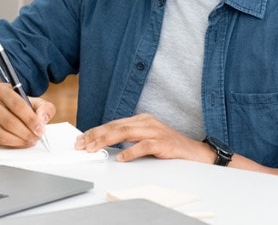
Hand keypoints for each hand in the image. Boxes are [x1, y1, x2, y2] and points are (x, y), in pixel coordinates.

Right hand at [0, 82, 55, 147]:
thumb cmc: (17, 104)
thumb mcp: (33, 100)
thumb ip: (44, 107)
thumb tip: (43, 119)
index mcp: (1, 90)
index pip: (17, 105)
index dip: (30, 119)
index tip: (40, 129)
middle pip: (9, 122)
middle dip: (26, 133)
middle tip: (37, 137)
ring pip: (2, 135)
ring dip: (20, 141)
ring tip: (30, 140)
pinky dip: (12, 145)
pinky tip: (21, 142)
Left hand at [75, 113, 213, 162]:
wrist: (195, 152)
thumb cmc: (169, 146)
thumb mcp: (146, 138)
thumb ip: (129, 138)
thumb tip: (105, 144)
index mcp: (141, 119)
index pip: (114, 123)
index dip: (96, 131)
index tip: (82, 138)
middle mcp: (146, 122)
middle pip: (116, 126)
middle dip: (96, 135)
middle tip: (83, 144)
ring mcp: (155, 131)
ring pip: (126, 133)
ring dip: (107, 140)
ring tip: (94, 148)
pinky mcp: (163, 143)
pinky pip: (144, 146)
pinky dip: (131, 151)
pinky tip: (121, 158)